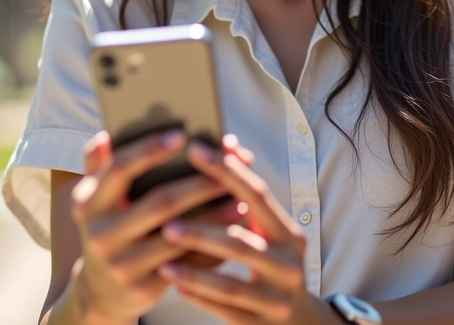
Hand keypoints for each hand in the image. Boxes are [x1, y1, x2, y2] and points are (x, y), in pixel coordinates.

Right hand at [69, 129, 229, 322]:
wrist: (100, 290)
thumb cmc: (109, 224)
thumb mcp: (95, 197)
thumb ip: (100, 163)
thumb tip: (107, 133)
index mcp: (88, 202)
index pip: (119, 169)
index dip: (149, 150)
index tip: (181, 134)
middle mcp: (101, 234)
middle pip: (159, 202)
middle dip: (200, 182)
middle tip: (230, 164)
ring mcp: (122, 265)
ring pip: (180, 236)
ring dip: (216, 215)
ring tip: (242, 196)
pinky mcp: (144, 288)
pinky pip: (187, 264)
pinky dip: (215, 244)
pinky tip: (235, 228)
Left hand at [158, 135, 328, 323]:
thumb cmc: (274, 264)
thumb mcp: (270, 232)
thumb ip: (248, 196)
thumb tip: (227, 144)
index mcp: (289, 234)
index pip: (257, 195)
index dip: (226, 171)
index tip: (193, 150)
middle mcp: (289, 264)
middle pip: (241, 241)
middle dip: (202, 226)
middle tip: (164, 213)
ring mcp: (277, 299)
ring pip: (230, 279)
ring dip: (193, 261)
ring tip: (164, 244)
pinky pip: (224, 308)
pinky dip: (197, 292)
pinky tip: (173, 278)